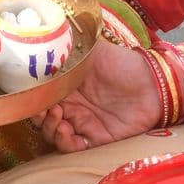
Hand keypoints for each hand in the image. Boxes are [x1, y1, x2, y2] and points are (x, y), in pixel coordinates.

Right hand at [38, 33, 163, 152]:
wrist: (152, 82)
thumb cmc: (122, 63)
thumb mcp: (92, 50)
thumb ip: (68, 45)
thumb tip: (46, 35)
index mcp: (66, 85)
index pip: (39, 96)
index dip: (31, 98)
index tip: (31, 93)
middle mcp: (71, 105)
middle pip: (41, 118)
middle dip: (37, 116)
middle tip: (44, 107)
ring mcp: (83, 123)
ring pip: (53, 134)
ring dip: (49, 128)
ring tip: (57, 116)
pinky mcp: (96, 139)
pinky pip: (73, 148)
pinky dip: (64, 142)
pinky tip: (66, 130)